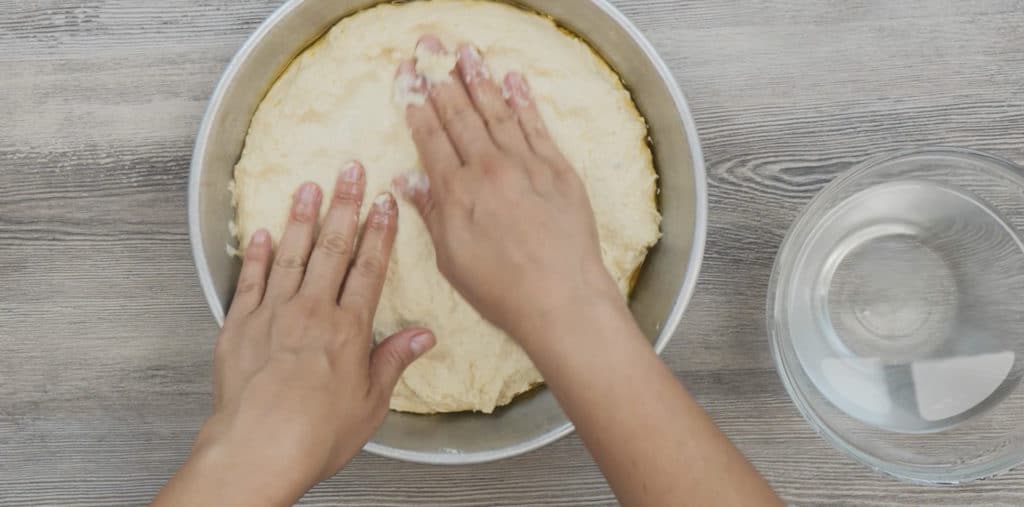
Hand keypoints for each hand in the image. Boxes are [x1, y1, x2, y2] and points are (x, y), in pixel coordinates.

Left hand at [156, 163, 434, 505]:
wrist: (257, 449)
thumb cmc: (317, 434)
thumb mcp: (371, 404)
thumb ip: (393, 362)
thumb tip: (424, 335)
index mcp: (347, 329)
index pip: (369, 268)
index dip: (380, 232)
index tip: (385, 203)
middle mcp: (310, 312)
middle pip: (332, 249)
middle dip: (344, 206)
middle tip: (350, 171)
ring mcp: (271, 315)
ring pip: (289, 255)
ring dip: (301, 218)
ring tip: (308, 187)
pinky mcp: (238, 327)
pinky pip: (249, 281)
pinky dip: (256, 256)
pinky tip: (261, 234)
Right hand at [394, 37, 619, 336]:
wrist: (562, 298)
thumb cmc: (502, 289)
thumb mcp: (452, 258)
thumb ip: (431, 213)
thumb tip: (406, 180)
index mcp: (457, 192)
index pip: (431, 137)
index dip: (417, 105)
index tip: (408, 79)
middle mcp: (489, 169)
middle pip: (460, 115)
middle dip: (441, 79)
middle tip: (429, 48)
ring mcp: (526, 165)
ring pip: (497, 111)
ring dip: (479, 78)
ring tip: (465, 51)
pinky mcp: (558, 169)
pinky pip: (536, 125)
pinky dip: (523, 100)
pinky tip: (512, 79)